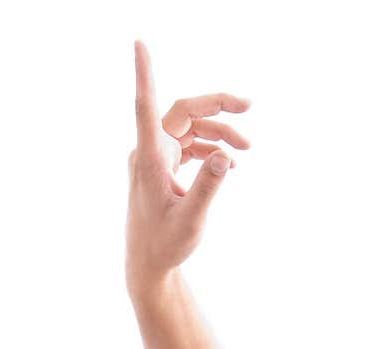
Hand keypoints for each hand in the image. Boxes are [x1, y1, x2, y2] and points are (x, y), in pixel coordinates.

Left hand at [125, 39, 251, 288]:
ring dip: (220, 132)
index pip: (146, 106)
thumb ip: (208, 188)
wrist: (150, 265)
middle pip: (185, 111)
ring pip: (191, 127)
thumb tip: (225, 156)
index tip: (139, 43)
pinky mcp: (163, 166)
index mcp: (149, 158)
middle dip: (217, 107)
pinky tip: (230, 162)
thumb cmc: (165, 245)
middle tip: (249, 105)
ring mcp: (156, 157)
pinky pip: (189, 143)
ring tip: (246, 149)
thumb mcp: (191, 220)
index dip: (144, 73)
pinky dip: (211, 147)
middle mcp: (149, 151)